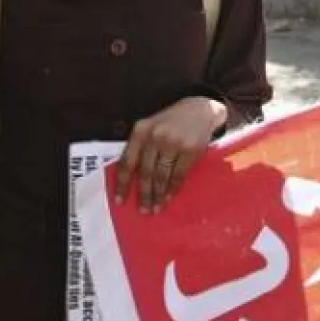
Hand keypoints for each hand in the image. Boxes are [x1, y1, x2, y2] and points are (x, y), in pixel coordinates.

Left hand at [115, 96, 226, 213]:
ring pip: (161, 175)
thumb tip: (130, 180)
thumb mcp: (150, 128)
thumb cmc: (170, 123)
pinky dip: (173, 189)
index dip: (123, 183)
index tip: (120, 201)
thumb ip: (140, 148)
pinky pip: (178, 175)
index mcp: (140, 131)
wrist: (199, 110)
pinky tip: (169, 198)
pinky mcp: (190, 150)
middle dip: (143, 194)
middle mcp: (154, 136)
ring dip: (158, 195)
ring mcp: (173, 143)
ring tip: (155, 208)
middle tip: (143, 210)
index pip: (127, 162)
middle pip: (145, 172)